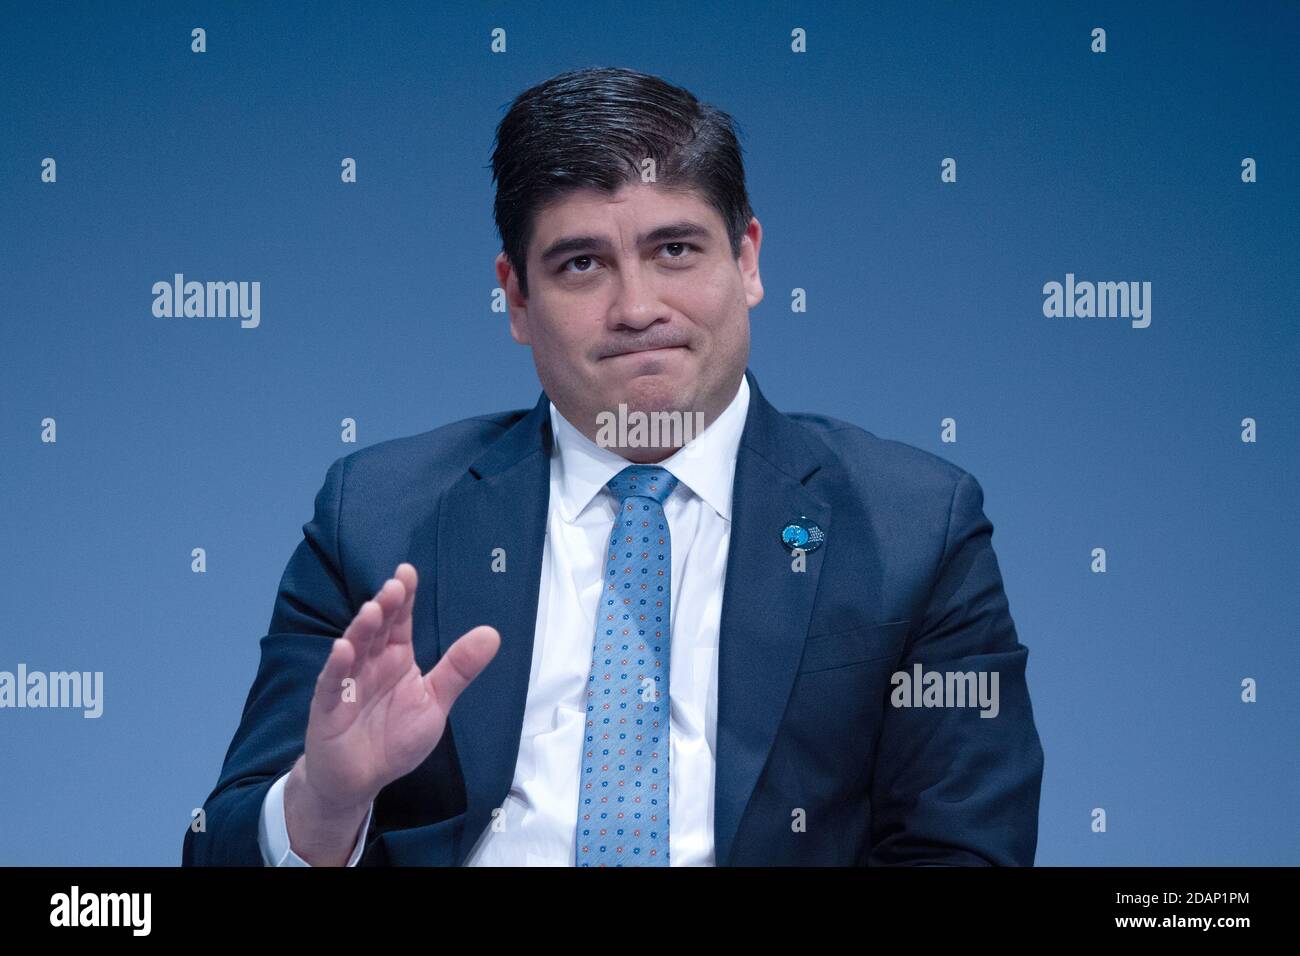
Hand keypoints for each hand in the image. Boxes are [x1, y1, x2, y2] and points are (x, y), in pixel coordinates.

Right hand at [285, 563, 498, 859]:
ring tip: (372, 610)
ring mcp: (346, 682)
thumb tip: (492, 633)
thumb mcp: (434, 702)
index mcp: (396, 657)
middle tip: (395, 586)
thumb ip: (458, 669)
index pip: (400, 620)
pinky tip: (343, 649)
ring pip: (354, 649)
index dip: (403, 597)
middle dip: (384, 606)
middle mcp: (370, 662)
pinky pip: (332, 684)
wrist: (360, 779)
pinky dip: (337, 667)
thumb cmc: (394, 737)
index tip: (408, 572)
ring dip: (361, 629)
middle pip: (377, 629)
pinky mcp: (328, 708)